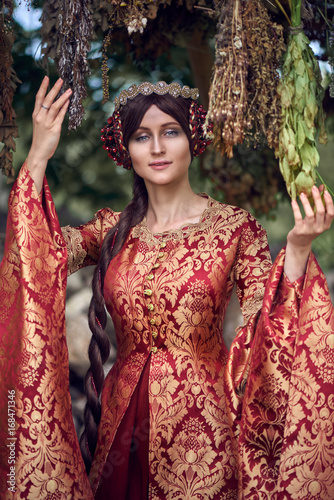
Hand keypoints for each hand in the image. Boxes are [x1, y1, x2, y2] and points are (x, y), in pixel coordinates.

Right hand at [27, 76, 71, 191]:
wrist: (39, 152)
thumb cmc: (41, 139)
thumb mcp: (41, 125)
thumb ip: (48, 115)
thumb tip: (58, 105)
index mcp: (36, 114)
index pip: (39, 98)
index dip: (43, 87)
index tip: (46, 78)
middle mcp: (40, 117)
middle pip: (47, 99)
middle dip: (54, 88)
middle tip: (60, 80)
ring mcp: (47, 123)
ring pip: (55, 106)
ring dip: (62, 97)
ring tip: (69, 90)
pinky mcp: (54, 129)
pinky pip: (60, 116)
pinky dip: (64, 108)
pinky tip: (68, 102)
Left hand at [284, 186, 333, 281]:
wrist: (299, 243)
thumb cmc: (308, 227)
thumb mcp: (315, 218)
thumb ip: (318, 204)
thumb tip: (321, 187)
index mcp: (326, 225)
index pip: (331, 213)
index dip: (329, 201)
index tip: (325, 191)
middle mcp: (319, 228)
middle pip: (321, 211)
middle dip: (317, 198)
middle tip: (313, 188)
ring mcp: (309, 230)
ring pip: (310, 214)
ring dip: (305, 202)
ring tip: (302, 194)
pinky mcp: (299, 231)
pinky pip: (298, 218)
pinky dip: (296, 208)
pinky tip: (293, 201)